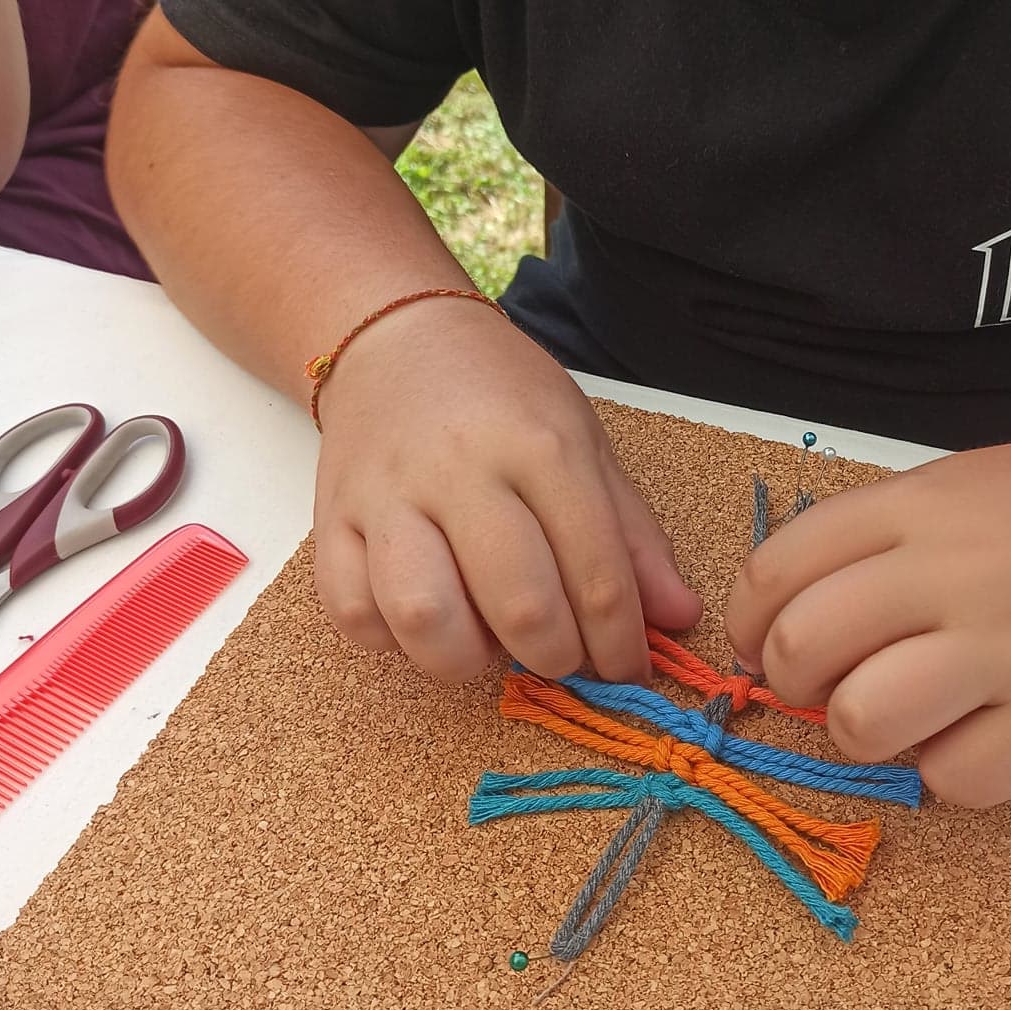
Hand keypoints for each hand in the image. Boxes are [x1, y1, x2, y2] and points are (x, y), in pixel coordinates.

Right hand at [312, 298, 700, 681]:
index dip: (622, 642)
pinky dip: (392, 640)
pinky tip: (427, 621)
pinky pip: (353, 612)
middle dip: (557, 657)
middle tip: (563, 656)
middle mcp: (461, 471)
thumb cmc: (502, 396)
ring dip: (468, 658)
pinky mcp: (331, 520)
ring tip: (489, 642)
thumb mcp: (584, 443)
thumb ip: (632, 535)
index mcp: (540, 447)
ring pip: (424, 615)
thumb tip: (679, 617)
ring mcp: (387, 497)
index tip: (629, 669)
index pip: (597, 573)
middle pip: (520, 605)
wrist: (397, 340)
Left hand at [724, 436, 1010, 805]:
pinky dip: (950, 769)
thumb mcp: (968, 481)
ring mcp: (1008, 650)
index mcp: (925, 504)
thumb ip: (880, 534)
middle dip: (790, 679)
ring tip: (903, 709)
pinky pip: (951, 779)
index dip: (749, 619)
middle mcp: (956, 572)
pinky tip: (980, 731)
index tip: (762, 640)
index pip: (779, 568)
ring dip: (860, 728)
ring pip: (860, 721)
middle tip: (829, 680)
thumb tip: (787, 614)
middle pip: (802, 648)